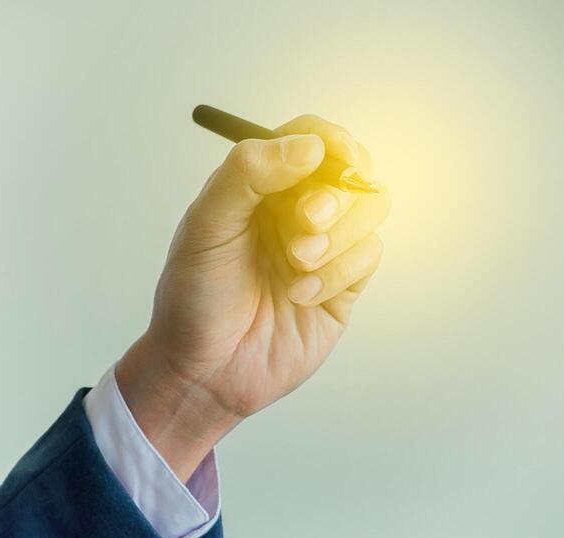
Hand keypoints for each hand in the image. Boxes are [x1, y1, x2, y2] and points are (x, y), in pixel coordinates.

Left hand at [114, 114, 389, 479]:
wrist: (203, 372)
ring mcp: (323, 247)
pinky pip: (369, 254)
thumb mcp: (205, 229)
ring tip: (297, 263)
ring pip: (370, 208)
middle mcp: (295, 211)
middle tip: (305, 221)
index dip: (327, 139)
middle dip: (334, 193)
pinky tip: (300, 296)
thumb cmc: (193, 300)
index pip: (308, 140)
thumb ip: (246, 176)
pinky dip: (338, 271)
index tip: (329, 153)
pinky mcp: (342, 285)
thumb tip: (307, 145)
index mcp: (259, 189)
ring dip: (338, 234)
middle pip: (350, 170)